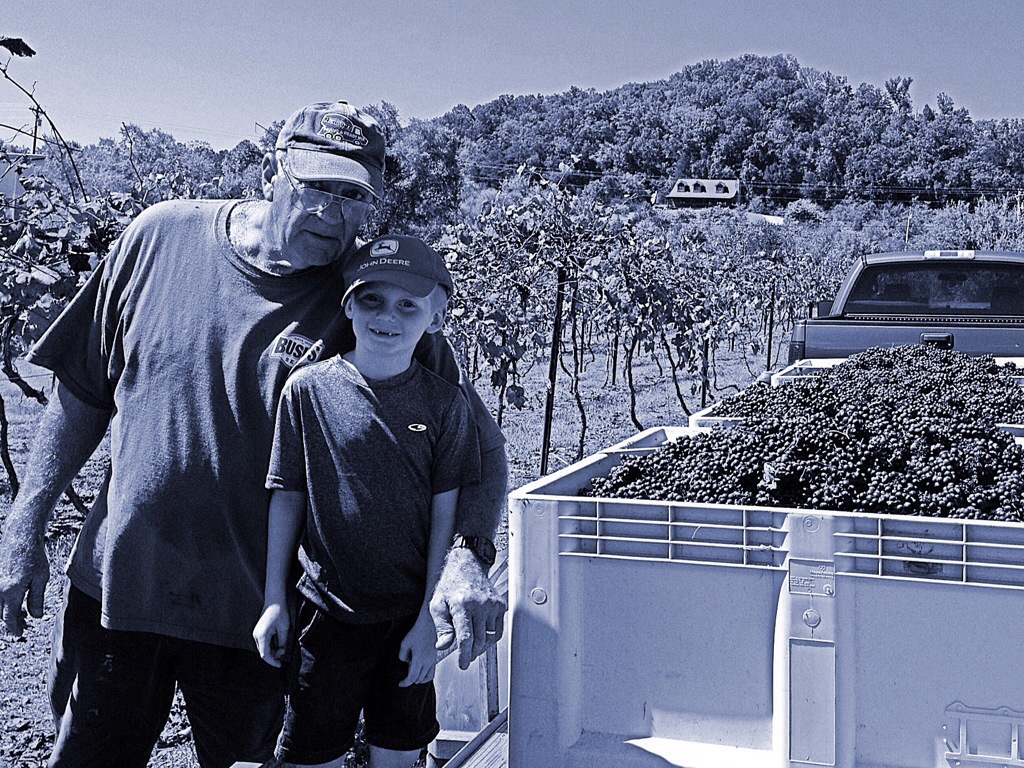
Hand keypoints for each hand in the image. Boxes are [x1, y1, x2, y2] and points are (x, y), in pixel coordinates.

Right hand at [0, 533, 48, 636]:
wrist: (20, 537)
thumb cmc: (34, 556)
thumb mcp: (41, 578)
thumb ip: (36, 599)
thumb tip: (36, 617)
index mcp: (11, 591)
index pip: (8, 618)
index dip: (13, 628)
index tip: (19, 634)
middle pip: (0, 614)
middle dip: (10, 621)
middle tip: (22, 624)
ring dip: (5, 611)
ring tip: (20, 613)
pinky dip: (3, 601)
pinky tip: (13, 599)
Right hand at [253, 602, 289, 666]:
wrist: (274, 600)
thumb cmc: (280, 612)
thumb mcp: (284, 629)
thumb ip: (282, 643)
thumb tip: (281, 652)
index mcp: (262, 636)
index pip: (265, 655)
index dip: (272, 662)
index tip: (280, 665)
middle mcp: (256, 635)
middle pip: (263, 652)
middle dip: (273, 655)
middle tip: (283, 652)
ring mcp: (256, 633)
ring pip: (262, 648)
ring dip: (272, 651)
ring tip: (282, 647)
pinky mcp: (258, 631)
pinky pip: (263, 643)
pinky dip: (270, 646)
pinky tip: (277, 643)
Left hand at [398, 612, 437, 686]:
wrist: (430, 623)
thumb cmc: (416, 631)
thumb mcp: (404, 643)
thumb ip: (403, 655)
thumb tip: (406, 662)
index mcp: (419, 659)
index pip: (412, 677)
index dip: (405, 683)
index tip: (400, 684)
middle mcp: (427, 662)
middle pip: (419, 679)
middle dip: (410, 680)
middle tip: (404, 676)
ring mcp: (433, 660)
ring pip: (427, 677)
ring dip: (419, 679)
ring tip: (413, 676)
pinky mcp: (435, 657)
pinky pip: (432, 672)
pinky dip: (426, 676)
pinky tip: (420, 672)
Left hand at [429, 547, 504, 669]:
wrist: (467, 566)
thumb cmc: (450, 585)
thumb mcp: (437, 605)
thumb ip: (441, 627)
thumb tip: (443, 646)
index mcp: (462, 605)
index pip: (466, 637)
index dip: (464, 655)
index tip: (462, 664)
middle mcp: (480, 604)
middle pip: (479, 640)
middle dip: (471, 653)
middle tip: (465, 657)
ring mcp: (492, 605)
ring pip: (489, 637)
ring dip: (480, 647)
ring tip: (471, 648)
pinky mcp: (500, 605)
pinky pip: (497, 630)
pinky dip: (490, 639)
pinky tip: (481, 639)